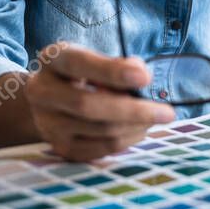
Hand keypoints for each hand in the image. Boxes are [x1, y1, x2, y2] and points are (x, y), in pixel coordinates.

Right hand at [24, 44, 175, 161]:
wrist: (53, 102)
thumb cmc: (85, 76)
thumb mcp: (98, 61)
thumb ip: (119, 65)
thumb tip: (141, 76)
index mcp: (53, 60)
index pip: (79, 64)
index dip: (112, 72)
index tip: (146, 77)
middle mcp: (41, 92)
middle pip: (88, 105)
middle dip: (134, 110)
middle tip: (168, 113)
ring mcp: (48, 123)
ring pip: (99, 130)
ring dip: (135, 126)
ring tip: (153, 118)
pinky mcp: (60, 147)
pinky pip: (101, 148)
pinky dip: (128, 140)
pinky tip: (138, 129)